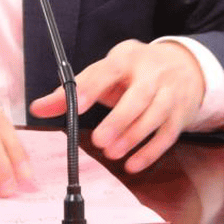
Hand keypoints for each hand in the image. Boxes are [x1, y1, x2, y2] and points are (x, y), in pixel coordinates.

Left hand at [28, 39, 203, 172]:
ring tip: (111, 154)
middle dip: (119, 120)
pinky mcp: (180, 115)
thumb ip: (73, 89)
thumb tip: (38, 108)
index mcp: (126, 59)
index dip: (91, 88)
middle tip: (98, 141)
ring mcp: (170, 94)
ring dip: (133, 137)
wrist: (185, 65)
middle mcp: (151, 74)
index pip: (107, 71)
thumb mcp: (107, 71)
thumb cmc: (135, 70)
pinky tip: (132, 164)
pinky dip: (150, 152)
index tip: (75, 105)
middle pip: (138, 96)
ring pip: (155, 116)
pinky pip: (168, 135)